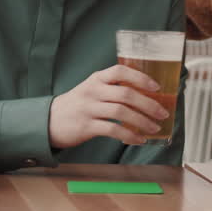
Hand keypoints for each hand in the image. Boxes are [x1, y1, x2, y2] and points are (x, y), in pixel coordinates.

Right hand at [48, 65, 170, 148]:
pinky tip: (138, 139)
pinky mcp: (86, 126)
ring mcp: (89, 108)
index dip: (140, 77)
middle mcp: (93, 91)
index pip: (120, 71)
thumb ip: (112, 89)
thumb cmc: (77, 105)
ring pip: (121, 112)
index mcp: (96, 79)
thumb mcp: (91, 89)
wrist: (49, 121)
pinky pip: (113, 130)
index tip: (156, 86)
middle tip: (162, 113)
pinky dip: (129, 135)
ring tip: (154, 128)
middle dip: (148, 104)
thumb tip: (144, 96)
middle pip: (126, 94)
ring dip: (142, 121)